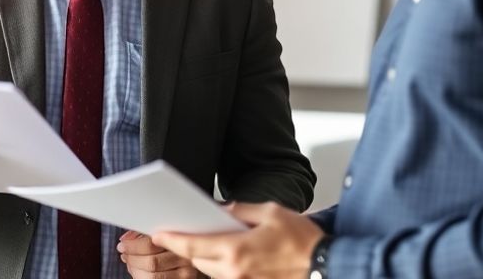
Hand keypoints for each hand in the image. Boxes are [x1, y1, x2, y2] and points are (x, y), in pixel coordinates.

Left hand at [118, 230, 197, 277]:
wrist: (193, 260)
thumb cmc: (173, 245)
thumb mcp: (162, 234)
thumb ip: (146, 234)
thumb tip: (126, 239)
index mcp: (181, 239)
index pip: (151, 244)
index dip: (132, 246)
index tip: (123, 245)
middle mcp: (186, 259)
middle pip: (151, 262)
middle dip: (132, 258)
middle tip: (124, 253)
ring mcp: (185, 275)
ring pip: (152, 277)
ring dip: (135, 270)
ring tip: (131, 262)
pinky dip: (141, 277)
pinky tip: (139, 271)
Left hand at [151, 202, 321, 278]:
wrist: (325, 266)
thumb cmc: (302, 240)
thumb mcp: (270, 212)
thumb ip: (240, 210)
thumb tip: (221, 210)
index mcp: (236, 250)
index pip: (192, 246)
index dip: (171, 240)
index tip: (158, 233)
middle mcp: (234, 272)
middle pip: (197, 260)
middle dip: (186, 247)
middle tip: (176, 232)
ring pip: (210, 271)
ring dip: (205, 256)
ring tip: (202, 240)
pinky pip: (226, 277)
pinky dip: (221, 265)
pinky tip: (226, 253)